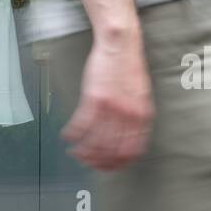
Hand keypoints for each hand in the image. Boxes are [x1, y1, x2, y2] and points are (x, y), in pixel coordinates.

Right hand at [62, 36, 153, 170]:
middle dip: (98, 161)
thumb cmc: (128, 67)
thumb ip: (136, 117)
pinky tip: (68, 137)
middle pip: (112, 151)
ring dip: (82, 151)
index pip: (132, 150)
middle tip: (88, 162)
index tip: (108, 167)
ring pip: (95, 141)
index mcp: (142, 116)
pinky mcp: (94, 99)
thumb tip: (128, 137)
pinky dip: (72, 134)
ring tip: (75, 152)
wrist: (120, 44)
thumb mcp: (141, 95)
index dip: (118, 163)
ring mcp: (111, 108)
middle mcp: (128, 115)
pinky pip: (81, 125)